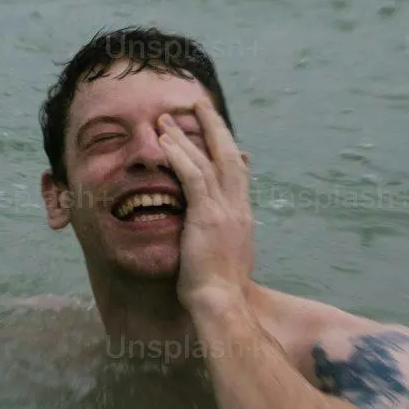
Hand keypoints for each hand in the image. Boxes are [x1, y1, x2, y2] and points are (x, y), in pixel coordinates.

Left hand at [153, 98, 254, 309]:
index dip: (226, 146)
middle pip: (228, 155)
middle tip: (198, 104)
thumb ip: (224, 237)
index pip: (237, 171)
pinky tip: (165, 142)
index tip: (215, 129)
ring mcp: (225, 211)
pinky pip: (193, 178)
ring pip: (207, 161)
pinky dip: (180, 157)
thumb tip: (221, 232)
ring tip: (165, 118)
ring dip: (186, 136)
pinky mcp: (207, 217)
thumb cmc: (222, 291)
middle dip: (213, 126)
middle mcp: (238, 208)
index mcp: (242, 217)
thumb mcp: (229, 257)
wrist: (223, 304)